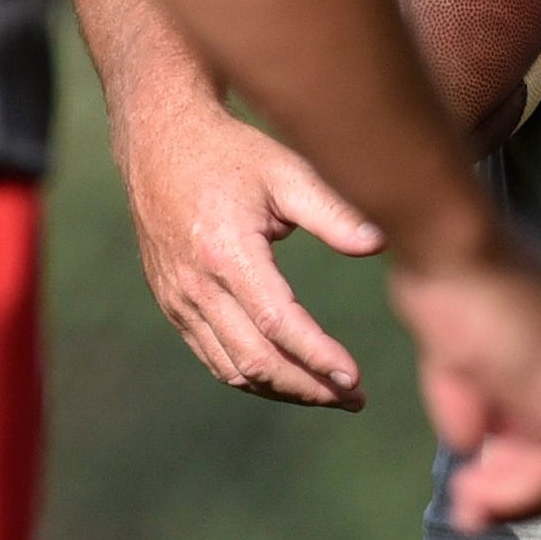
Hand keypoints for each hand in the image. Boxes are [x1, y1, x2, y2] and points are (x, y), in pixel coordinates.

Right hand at [113, 86, 384, 408]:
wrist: (161, 141)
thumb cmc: (231, 154)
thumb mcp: (285, 171)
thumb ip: (332, 211)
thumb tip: (379, 243)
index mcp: (225, 252)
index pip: (276, 324)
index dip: (317, 357)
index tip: (354, 379)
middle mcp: (195, 285)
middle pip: (255, 360)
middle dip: (308, 387)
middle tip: (354, 398)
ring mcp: (178, 299)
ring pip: (232, 368)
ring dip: (283, 389)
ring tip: (329, 394)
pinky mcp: (172, 303)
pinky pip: (212, 356)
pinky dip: (252, 375)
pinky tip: (287, 375)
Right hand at [391, 229, 540, 532]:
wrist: (449, 244)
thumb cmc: (450, 282)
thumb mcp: (469, 358)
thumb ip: (484, 408)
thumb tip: (473, 447)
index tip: (491, 474)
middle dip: (537, 489)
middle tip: (480, 497)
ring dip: (524, 498)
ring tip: (471, 500)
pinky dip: (517, 495)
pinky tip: (472, 491)